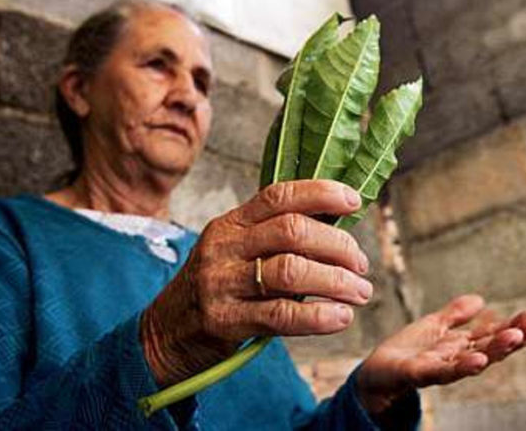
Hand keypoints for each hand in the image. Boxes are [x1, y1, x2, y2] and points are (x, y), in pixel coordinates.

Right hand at [140, 180, 373, 385]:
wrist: (165, 333)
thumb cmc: (215, 289)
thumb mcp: (234, 252)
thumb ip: (275, 239)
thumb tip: (337, 226)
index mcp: (230, 223)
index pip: (278, 195)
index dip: (320, 193)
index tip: (353, 200)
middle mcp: (224, 247)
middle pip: (292, 231)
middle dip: (338, 245)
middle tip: (361, 264)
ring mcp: (221, 283)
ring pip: (291, 271)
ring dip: (337, 281)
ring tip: (360, 293)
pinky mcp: (224, 320)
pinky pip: (281, 315)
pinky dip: (318, 316)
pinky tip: (340, 317)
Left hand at [356, 295, 525, 416]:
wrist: (374, 374)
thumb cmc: (405, 352)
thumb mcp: (432, 327)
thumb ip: (454, 315)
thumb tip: (481, 300)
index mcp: (460, 346)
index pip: (493, 335)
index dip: (515, 327)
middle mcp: (455, 359)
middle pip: (490, 347)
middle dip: (515, 336)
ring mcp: (439, 368)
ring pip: (472, 360)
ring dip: (495, 350)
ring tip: (515, 337)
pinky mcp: (418, 374)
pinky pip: (442, 371)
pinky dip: (461, 367)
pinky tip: (477, 360)